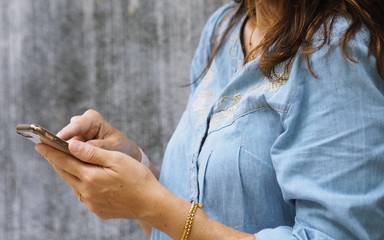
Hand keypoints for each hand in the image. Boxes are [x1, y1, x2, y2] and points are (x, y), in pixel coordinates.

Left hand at [35, 140, 160, 219]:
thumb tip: (71, 145)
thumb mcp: (117, 159)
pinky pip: (83, 194)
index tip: (39, 144)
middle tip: (47, 151)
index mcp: (90, 177)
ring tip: (64, 162)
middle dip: (55, 161)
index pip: (64, 161)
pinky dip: (80, 184)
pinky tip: (84, 178)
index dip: (51, 151)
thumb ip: (93, 152)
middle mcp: (87, 192)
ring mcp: (91, 203)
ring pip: (73, 184)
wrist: (151, 203)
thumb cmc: (137, 177)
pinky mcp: (97, 210)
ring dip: (68, 172)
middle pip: (65, 173)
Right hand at [57, 109, 141, 160]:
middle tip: (51, 153)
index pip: (78, 124)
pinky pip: (65, 154)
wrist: (126, 156)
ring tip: (57, 164)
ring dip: (62, 154)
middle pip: (67, 134)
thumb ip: (97, 148)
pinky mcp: (73, 148)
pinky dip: (65, 160)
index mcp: (92, 119)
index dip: (68, 131)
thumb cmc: (122, 148)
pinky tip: (63, 169)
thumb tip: (78, 148)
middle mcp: (81, 125)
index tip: (59, 138)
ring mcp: (75, 137)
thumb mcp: (113, 147)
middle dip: (60, 144)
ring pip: (64, 145)